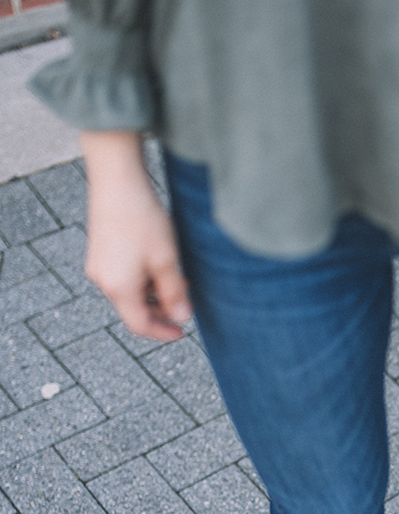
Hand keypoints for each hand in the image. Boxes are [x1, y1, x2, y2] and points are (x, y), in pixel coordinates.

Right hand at [81, 131, 190, 341]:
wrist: (117, 180)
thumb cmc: (142, 219)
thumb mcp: (166, 260)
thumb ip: (175, 292)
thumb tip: (182, 317)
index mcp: (118, 288)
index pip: (139, 325)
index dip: (162, 332)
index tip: (181, 333)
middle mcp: (102, 281)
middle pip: (132, 310)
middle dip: (160, 312)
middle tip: (185, 304)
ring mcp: (98, 265)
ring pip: (128, 292)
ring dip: (153, 294)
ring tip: (177, 280)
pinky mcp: (99, 251)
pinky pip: (121, 276)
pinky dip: (142, 279)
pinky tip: (158, 265)